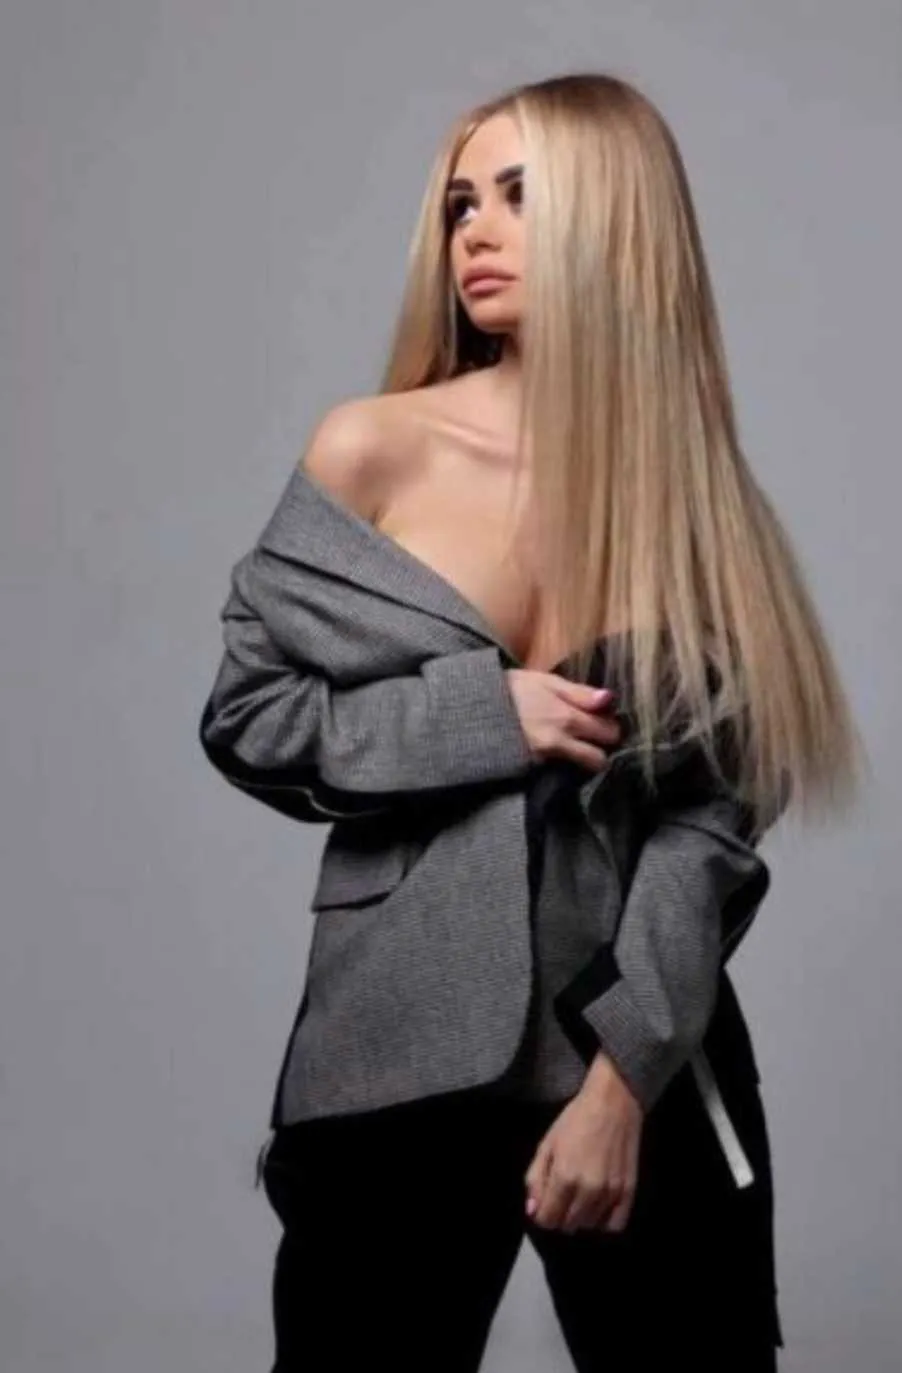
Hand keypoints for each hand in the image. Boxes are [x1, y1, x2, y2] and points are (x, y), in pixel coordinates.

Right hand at [505, 670, 621, 771]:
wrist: (473, 711)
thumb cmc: (512, 690)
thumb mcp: (545, 681)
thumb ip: (579, 693)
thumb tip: (610, 699)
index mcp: (567, 717)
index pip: (608, 733)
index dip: (610, 727)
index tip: (603, 721)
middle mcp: (560, 743)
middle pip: (600, 758)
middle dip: (601, 748)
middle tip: (593, 736)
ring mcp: (546, 761)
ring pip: (582, 768)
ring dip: (585, 759)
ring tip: (575, 745)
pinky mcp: (533, 771)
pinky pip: (562, 772)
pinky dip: (565, 764)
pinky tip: (558, 752)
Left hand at [523, 1052, 643, 1232]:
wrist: (614, 1102)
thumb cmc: (576, 1119)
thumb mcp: (547, 1144)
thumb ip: (535, 1179)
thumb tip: (532, 1210)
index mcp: (564, 1177)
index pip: (546, 1219)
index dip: (541, 1212)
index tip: (544, 1200)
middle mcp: (589, 1191)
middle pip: (567, 1225)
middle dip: (559, 1213)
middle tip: (562, 1192)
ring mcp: (611, 1194)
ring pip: (588, 1225)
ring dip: (580, 1215)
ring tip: (580, 1193)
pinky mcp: (629, 1192)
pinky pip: (614, 1225)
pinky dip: (603, 1220)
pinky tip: (598, 1205)